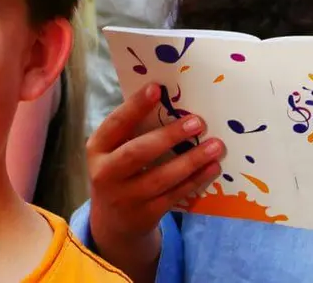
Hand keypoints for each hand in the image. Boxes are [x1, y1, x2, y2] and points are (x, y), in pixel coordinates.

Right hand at [86, 83, 223, 282]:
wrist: (113, 223)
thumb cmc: (119, 173)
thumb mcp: (113, 152)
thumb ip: (133, 131)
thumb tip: (172, 103)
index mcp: (97, 149)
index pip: (115, 123)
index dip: (135, 106)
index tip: (156, 88)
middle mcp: (106, 173)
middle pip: (138, 153)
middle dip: (169, 136)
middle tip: (197, 122)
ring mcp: (126, 197)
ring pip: (161, 177)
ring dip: (191, 160)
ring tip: (215, 145)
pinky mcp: (145, 215)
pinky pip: (174, 195)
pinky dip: (195, 180)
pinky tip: (212, 167)